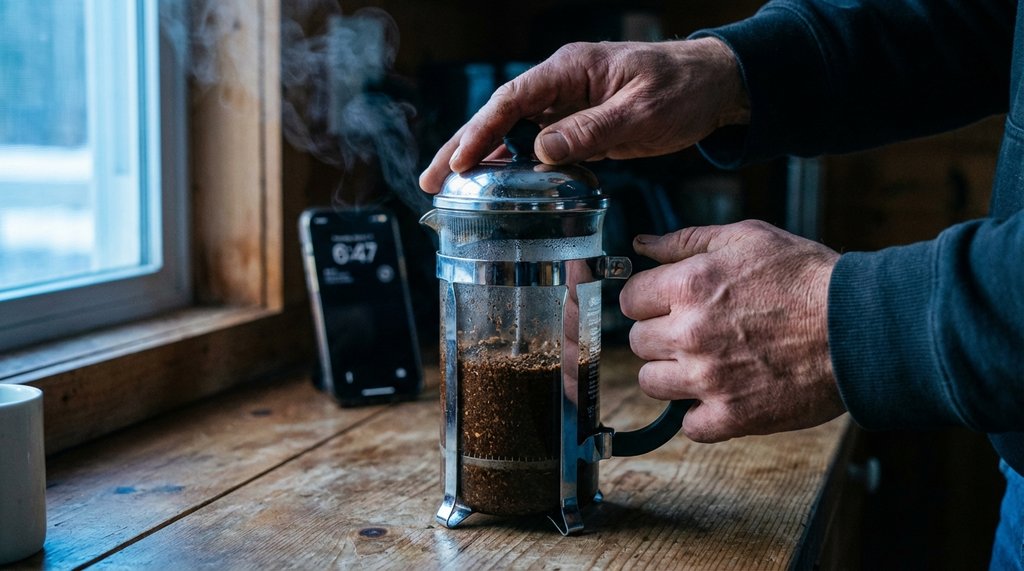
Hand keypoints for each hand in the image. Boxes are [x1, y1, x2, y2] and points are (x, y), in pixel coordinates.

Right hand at [419, 37, 749, 193]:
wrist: (712, 85)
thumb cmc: (681, 89)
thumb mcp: (641, 112)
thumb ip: (592, 130)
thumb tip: (541, 151)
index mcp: (570, 69)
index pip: (512, 100)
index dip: (481, 131)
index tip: (459, 164)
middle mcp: (561, 84)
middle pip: (499, 115)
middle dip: (463, 146)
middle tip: (431, 181)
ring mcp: (567, 104)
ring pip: (512, 131)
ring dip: (482, 158)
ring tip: (450, 189)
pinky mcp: (578, 123)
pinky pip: (536, 143)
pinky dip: (513, 163)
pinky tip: (498, 185)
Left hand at [619, 220, 844, 442]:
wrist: (859, 328)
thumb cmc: (807, 279)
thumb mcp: (746, 237)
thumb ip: (685, 241)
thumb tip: (642, 245)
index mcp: (689, 286)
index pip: (629, 299)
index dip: (647, 300)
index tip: (665, 304)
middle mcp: (690, 333)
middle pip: (636, 342)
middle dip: (659, 334)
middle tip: (692, 331)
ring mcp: (708, 379)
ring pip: (651, 383)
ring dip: (671, 374)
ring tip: (704, 362)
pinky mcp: (731, 416)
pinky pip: (688, 426)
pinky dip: (700, 414)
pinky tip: (721, 393)